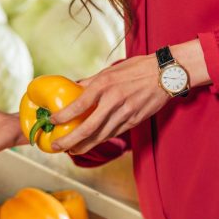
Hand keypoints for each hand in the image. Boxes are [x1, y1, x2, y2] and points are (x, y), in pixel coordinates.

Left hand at [50, 40, 209, 154]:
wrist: (166, 73)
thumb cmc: (136, 68)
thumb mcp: (110, 71)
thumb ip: (91, 82)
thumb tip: (73, 88)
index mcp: (104, 85)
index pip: (78, 105)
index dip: (63, 116)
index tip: (52, 121)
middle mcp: (113, 101)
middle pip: (87, 128)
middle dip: (69, 140)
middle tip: (56, 146)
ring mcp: (125, 113)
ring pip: (101, 136)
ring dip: (84, 145)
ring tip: (71, 150)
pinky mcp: (134, 121)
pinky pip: (113, 134)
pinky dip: (100, 140)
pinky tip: (90, 143)